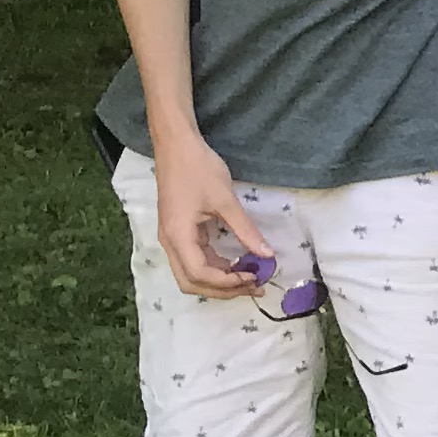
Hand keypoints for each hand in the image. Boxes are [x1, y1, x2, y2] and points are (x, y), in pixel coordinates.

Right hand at [150, 134, 267, 298]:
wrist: (177, 146)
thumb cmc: (198, 169)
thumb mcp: (226, 200)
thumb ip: (245, 230)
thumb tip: (267, 254)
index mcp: (177, 236)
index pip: (199, 273)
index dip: (226, 282)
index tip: (254, 276)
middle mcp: (170, 242)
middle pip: (191, 282)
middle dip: (223, 289)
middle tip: (255, 286)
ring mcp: (173, 238)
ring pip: (192, 274)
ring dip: (220, 280)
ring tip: (251, 277)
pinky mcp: (180, 232)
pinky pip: (195, 259)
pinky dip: (216, 266)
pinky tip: (238, 264)